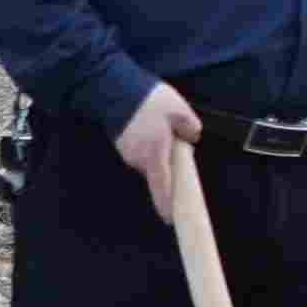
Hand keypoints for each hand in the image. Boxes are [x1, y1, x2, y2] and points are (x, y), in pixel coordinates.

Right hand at [113, 81, 202, 200]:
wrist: (114, 87)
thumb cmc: (148, 101)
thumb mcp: (179, 110)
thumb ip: (189, 127)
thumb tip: (192, 138)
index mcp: (155, 155)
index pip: (162, 186)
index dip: (166, 204)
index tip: (169, 218)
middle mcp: (138, 158)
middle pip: (157, 171)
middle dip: (167, 162)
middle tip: (176, 140)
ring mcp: (126, 151)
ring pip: (148, 159)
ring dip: (156, 149)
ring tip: (161, 126)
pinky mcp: (120, 142)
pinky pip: (139, 149)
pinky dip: (147, 142)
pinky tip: (149, 124)